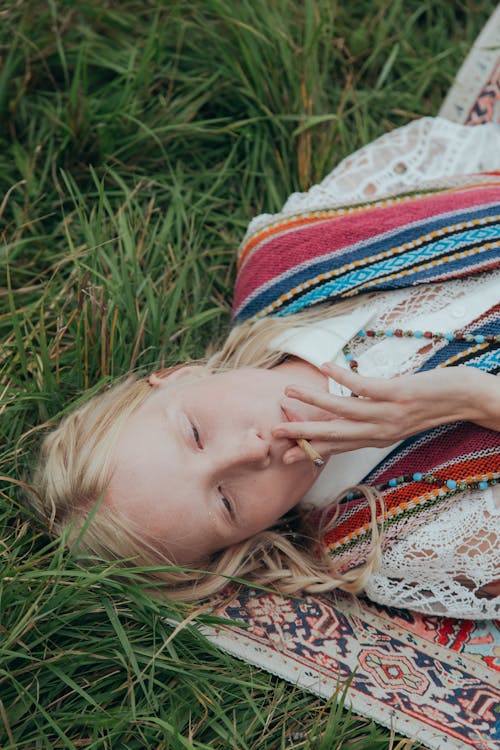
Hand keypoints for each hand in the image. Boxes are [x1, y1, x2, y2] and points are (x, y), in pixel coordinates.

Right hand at [272, 362, 497, 463]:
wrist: (469, 399)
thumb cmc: (434, 405)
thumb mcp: (401, 418)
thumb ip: (374, 418)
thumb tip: (350, 409)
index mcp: (378, 437)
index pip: (338, 445)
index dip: (311, 449)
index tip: (286, 456)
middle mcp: (380, 430)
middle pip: (333, 434)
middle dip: (302, 434)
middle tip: (274, 435)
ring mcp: (388, 413)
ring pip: (342, 410)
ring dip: (313, 402)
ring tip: (289, 392)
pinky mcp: (398, 393)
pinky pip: (364, 387)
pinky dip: (342, 377)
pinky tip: (325, 368)